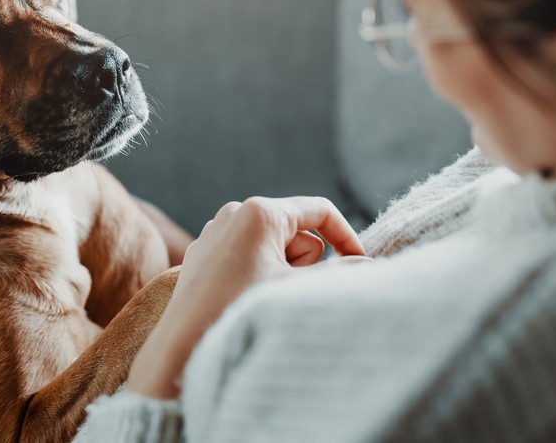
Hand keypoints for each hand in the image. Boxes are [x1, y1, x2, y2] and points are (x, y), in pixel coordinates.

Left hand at [126, 196, 364, 398]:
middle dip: (302, 260)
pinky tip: (240, 296)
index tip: (359, 263)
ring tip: (260, 296)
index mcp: (261, 211)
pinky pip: (246, 254)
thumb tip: (370, 266)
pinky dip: (255, 271)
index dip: (345, 236)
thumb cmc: (240, 311)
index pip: (319, 211)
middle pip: (296, 230)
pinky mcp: (204, 250)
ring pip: (272, 244)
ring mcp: (216, 229)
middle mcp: (235, 211)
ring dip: (279, 268)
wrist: (184, 345)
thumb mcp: (296, 289)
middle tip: (285, 288)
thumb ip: (339, 273)